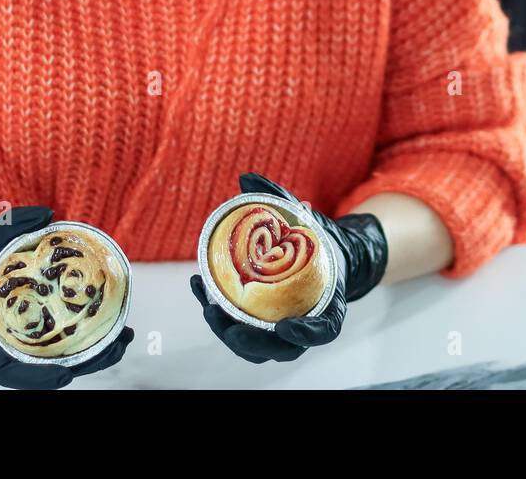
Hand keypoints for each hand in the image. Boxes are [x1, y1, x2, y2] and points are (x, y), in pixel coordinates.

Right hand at [0, 206, 132, 388]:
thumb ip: (16, 223)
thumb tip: (48, 214)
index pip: (7, 368)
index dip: (36, 378)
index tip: (65, 375)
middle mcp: (10, 342)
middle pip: (46, 368)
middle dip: (84, 364)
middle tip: (115, 348)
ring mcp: (27, 339)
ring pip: (63, 359)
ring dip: (96, 355)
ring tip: (125, 339)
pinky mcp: (43, 330)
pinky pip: (69, 342)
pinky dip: (93, 339)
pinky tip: (118, 329)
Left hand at [190, 173, 387, 362]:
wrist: (322, 257)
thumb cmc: (315, 241)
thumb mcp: (305, 219)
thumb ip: (279, 200)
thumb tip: (245, 177)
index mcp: (328, 304)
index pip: (323, 330)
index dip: (307, 333)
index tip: (287, 327)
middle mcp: (306, 324)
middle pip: (281, 348)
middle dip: (253, 341)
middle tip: (230, 326)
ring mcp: (282, 331)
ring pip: (256, 347)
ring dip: (229, 333)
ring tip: (208, 308)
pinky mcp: (260, 325)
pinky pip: (239, 328)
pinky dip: (218, 312)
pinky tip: (197, 285)